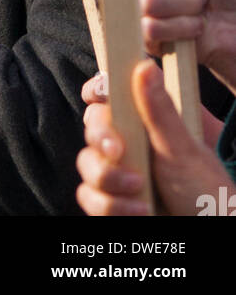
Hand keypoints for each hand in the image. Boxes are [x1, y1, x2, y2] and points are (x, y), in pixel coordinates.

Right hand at [76, 59, 234, 216]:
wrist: (208, 229)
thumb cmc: (205, 189)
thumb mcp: (182, 147)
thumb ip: (159, 110)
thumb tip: (145, 65)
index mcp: (144, 122)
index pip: (107, 95)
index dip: (96, 92)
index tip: (99, 96)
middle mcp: (128, 143)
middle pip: (90, 129)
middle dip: (102, 143)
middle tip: (120, 153)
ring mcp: (118, 172)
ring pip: (86, 165)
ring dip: (108, 181)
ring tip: (140, 194)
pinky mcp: (112, 200)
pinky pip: (89, 197)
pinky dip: (109, 207)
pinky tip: (139, 211)